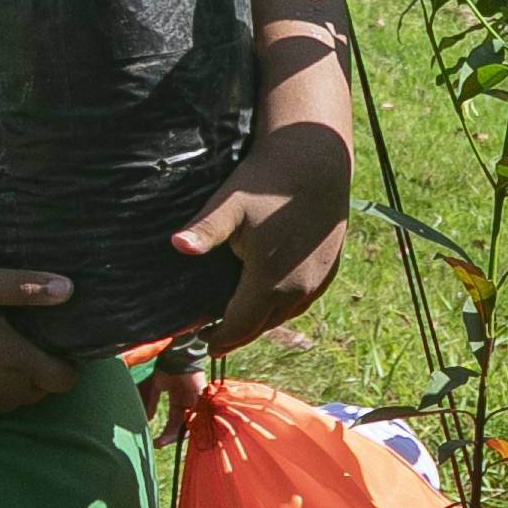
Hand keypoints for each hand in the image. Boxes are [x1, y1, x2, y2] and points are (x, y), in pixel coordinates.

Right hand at [0, 266, 83, 414]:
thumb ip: (24, 287)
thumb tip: (69, 288)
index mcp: (14, 362)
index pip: (66, 379)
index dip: (72, 360)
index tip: (62, 337)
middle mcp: (1, 391)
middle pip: (45, 390)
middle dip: (48, 367)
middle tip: (34, 334)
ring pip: (19, 399)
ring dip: (23, 379)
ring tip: (6, 344)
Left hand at [178, 120, 349, 353]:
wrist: (315, 163)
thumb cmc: (267, 184)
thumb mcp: (230, 206)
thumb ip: (205, 231)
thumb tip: (177, 245)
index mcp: (269, 282)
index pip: (240, 328)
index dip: (219, 341)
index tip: (204, 344)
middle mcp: (298, 290)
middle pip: (262, 327)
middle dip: (238, 334)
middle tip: (217, 336)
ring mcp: (318, 281)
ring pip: (284, 316)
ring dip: (262, 321)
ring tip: (241, 318)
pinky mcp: (330, 270)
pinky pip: (302, 301)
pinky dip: (283, 306)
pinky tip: (271, 296)